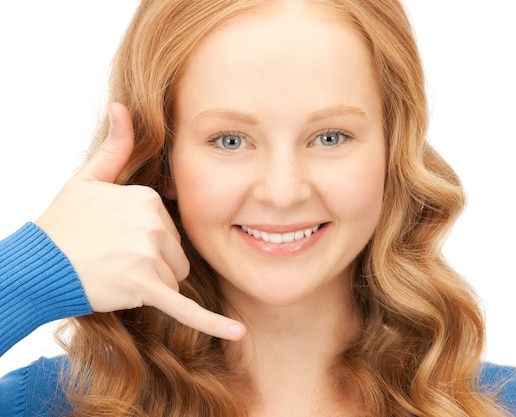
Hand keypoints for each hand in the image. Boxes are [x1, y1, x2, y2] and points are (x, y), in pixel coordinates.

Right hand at [36, 102, 244, 339]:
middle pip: (177, 254)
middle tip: (114, 258)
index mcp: (148, 198)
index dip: (147, 239)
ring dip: (152, 283)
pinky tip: (238, 332)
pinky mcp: (144, 288)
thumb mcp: (88, 179)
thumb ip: (115, 146)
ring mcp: (149, 256)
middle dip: (153, 262)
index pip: (170, 228)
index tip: (117, 239)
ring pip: (174, 278)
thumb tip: (121, 106)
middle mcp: (153, 224)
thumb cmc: (63, 222)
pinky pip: (186, 308)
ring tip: (116, 273)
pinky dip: (213, 323)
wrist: (38, 264)